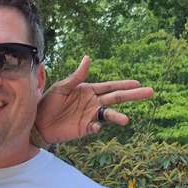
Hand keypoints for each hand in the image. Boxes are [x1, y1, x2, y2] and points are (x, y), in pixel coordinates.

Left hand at [33, 56, 153, 144]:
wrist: (37, 122)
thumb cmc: (48, 102)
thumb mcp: (61, 87)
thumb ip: (76, 76)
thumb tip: (88, 58)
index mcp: (89, 90)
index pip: (110, 86)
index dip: (124, 84)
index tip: (138, 82)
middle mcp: (93, 103)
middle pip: (116, 98)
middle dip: (133, 96)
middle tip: (150, 92)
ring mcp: (90, 116)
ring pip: (109, 115)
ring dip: (117, 117)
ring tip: (126, 120)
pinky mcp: (84, 129)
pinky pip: (94, 128)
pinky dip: (96, 127)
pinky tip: (97, 127)